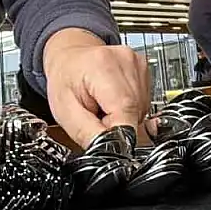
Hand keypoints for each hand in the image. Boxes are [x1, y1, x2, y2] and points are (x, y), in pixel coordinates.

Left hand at [43, 29, 149, 146]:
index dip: (116, 133)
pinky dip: (129, 108)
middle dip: (117, 124)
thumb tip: (112, 151)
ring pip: (142, 111)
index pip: (126, 114)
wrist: (70, 58)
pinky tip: (113, 99)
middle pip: (136, 114)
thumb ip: (89, 134)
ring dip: (124, 116)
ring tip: (103, 105)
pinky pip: (144, 103)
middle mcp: (126, 62)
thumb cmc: (64, 80)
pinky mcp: (145, 70)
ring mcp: (138, 64)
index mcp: (103, 67)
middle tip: (97, 114)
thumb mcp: (65, 113)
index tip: (102, 132)